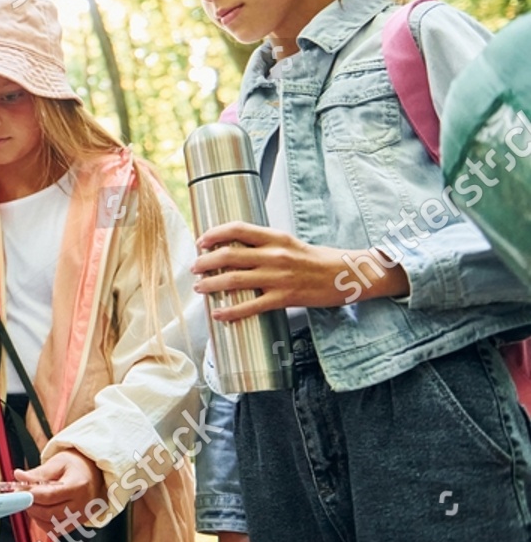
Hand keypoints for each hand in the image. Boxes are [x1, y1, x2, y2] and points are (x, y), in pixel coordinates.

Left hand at [15, 449, 104, 526]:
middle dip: (30, 506)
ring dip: (35, 515)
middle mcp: (82, 504)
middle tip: (21, 496)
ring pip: (51, 525)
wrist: (95, 473)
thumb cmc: (77, 466)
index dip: (31, 495)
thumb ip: (38, 472)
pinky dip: (43, 523)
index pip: (50, 495)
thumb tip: (19, 476)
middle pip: (49, 513)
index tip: (18, 491)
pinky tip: (40, 511)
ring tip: (31, 502)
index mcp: (78, 485)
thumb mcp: (58, 462)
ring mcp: (80, 517)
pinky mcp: (77, 524)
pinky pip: (56, 531)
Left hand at [192, 222, 407, 318]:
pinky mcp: (285, 297)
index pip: (236, 228)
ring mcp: (279, 277)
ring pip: (234, 279)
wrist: (348, 275)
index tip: (200, 241)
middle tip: (194, 268)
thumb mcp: (288, 243)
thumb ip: (263, 244)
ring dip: (211, 284)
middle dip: (205, 262)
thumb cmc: (316, 259)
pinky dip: (231, 310)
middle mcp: (275, 254)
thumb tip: (233, 248)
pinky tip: (218, 313)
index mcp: (275, 237)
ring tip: (199, 287)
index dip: (213, 234)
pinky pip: (251, 305)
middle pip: (229, 255)